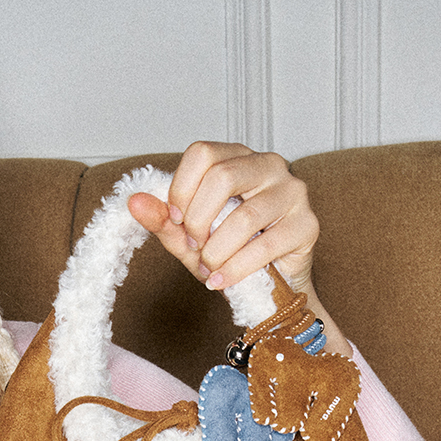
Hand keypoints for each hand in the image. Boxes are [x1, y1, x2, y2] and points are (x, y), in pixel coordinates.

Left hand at [128, 141, 349, 356]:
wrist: (268, 287)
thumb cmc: (229, 253)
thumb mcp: (189, 236)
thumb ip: (163, 219)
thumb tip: (134, 202)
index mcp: (238, 157)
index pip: (202, 153)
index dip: (181, 189)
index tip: (176, 222)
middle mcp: (269, 165)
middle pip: (222, 177)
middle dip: (198, 221)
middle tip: (195, 247)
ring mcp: (293, 192)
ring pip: (244, 216)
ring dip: (217, 251)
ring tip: (210, 268)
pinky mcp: (307, 225)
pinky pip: (265, 245)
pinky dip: (236, 268)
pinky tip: (222, 280)